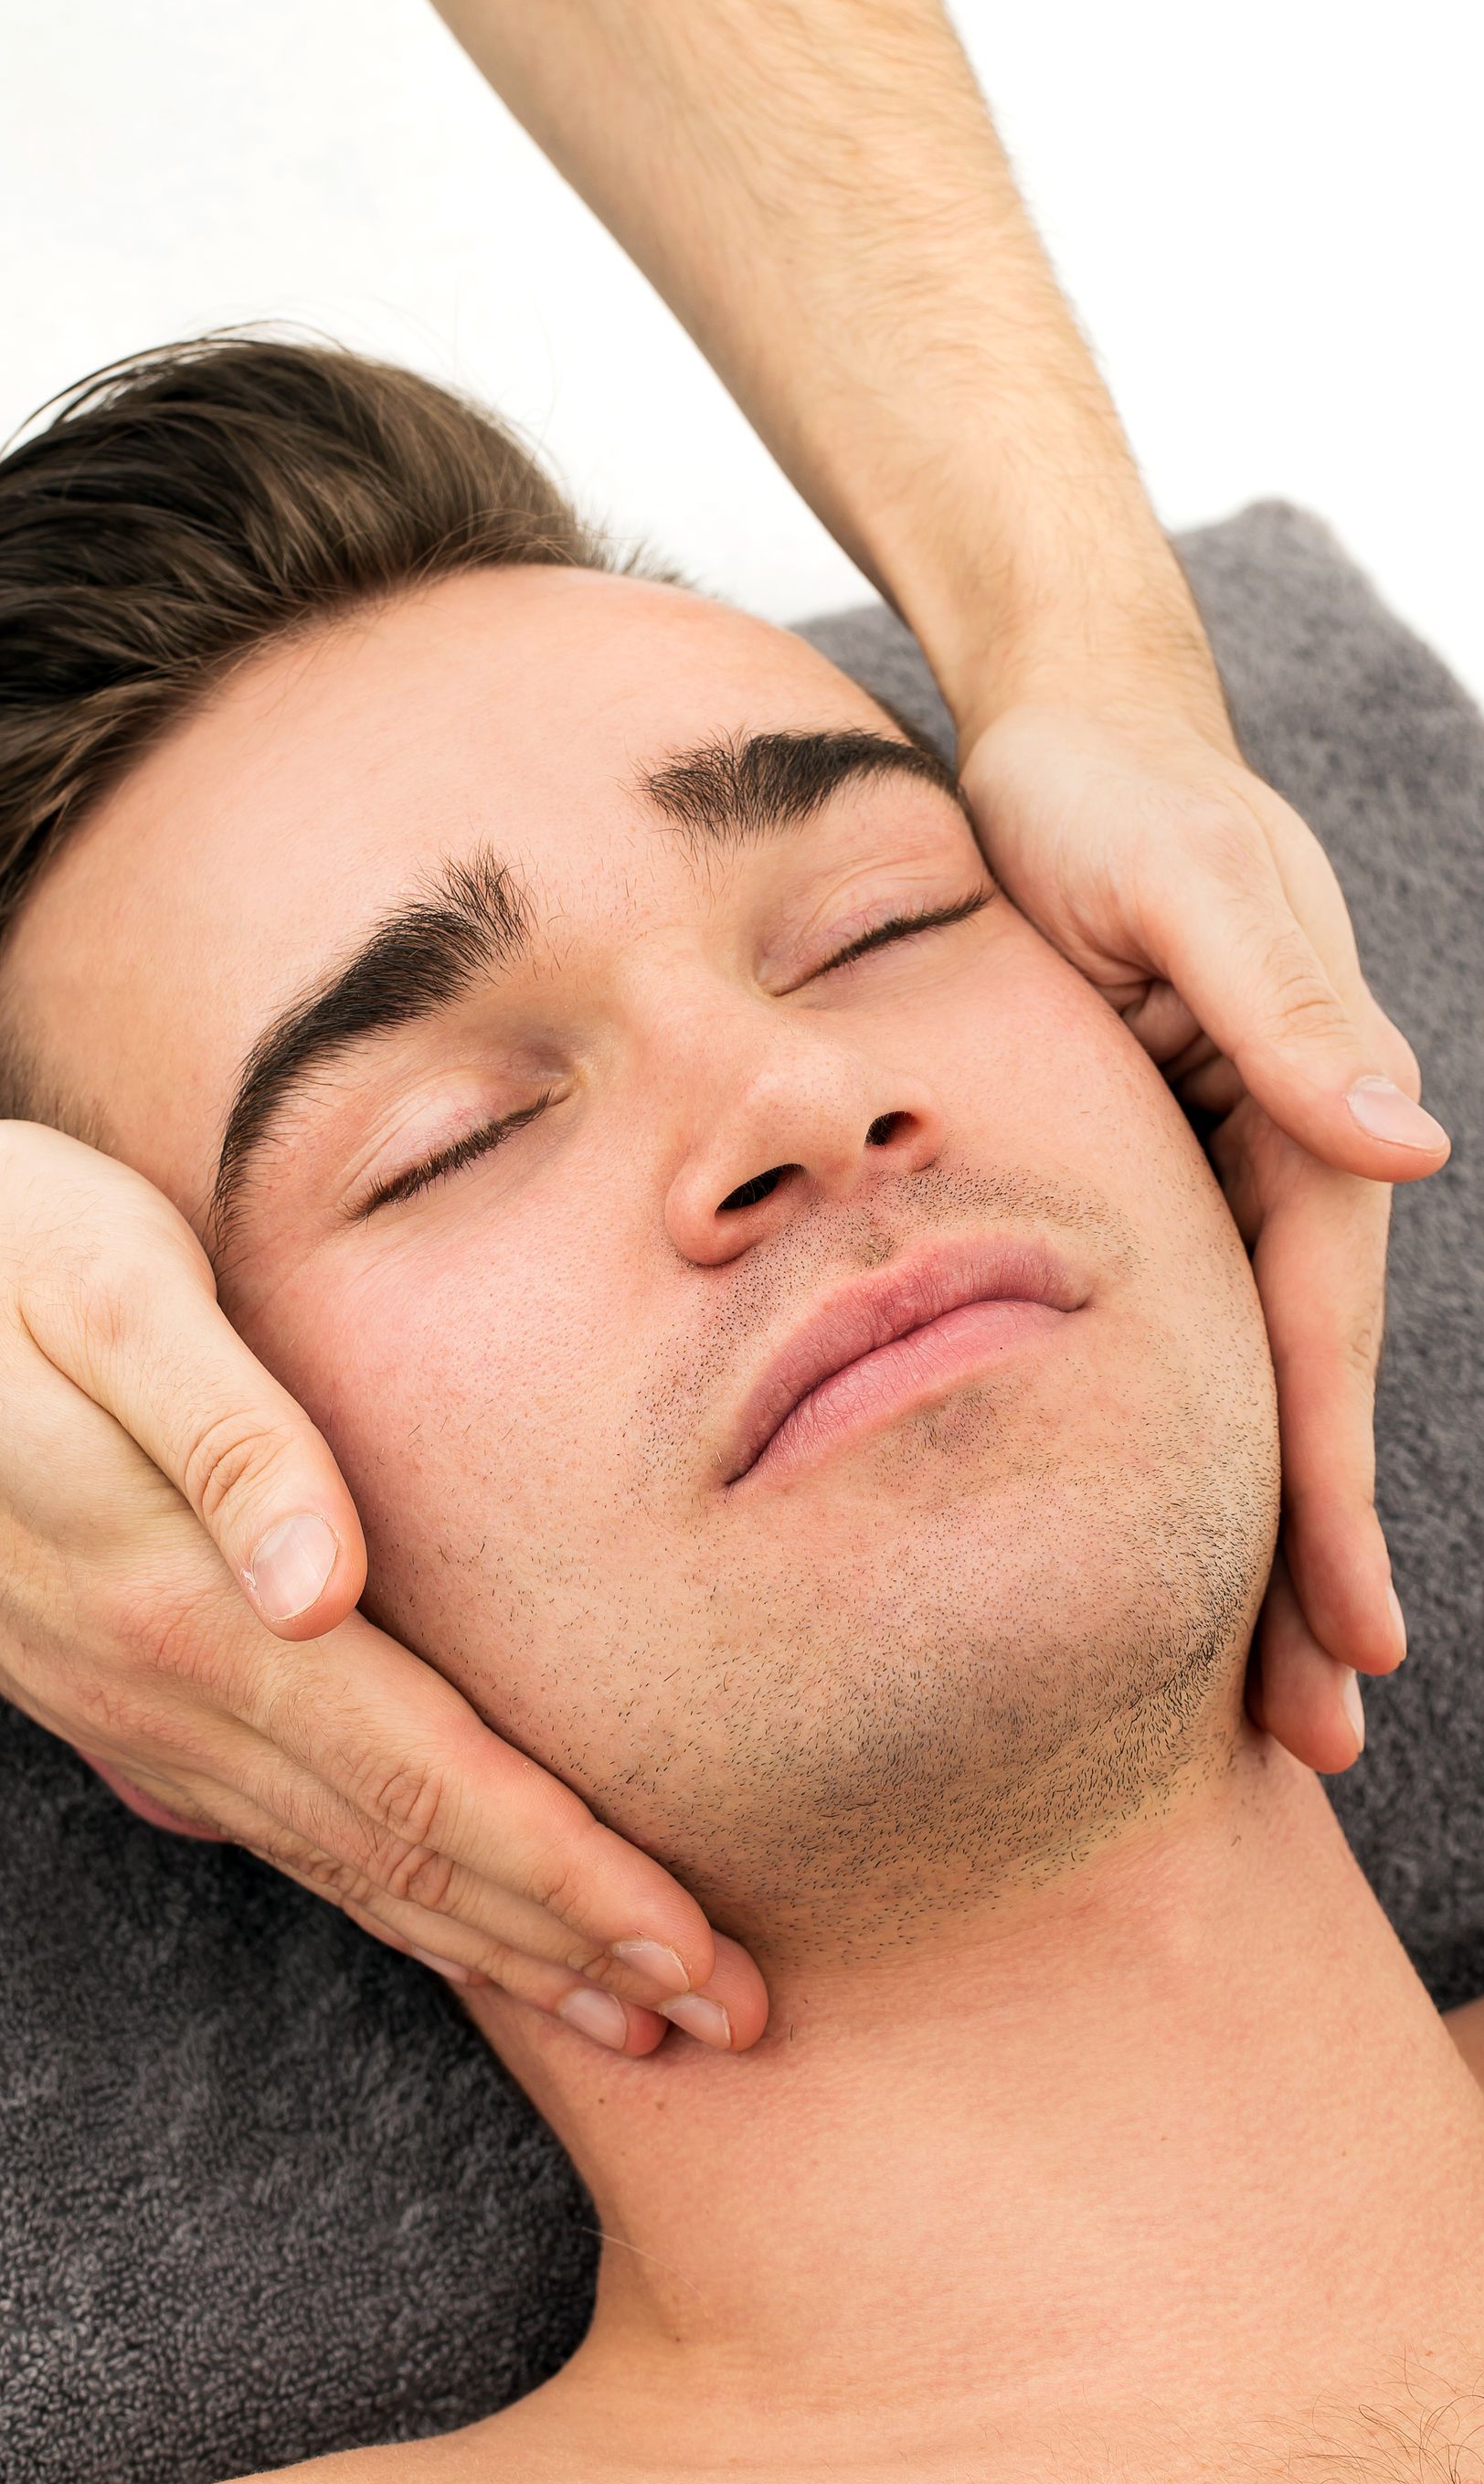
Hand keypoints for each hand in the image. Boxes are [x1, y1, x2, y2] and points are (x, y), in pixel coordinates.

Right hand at [0, 1094, 765, 2054]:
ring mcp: (131, 1710)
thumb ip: (230, 1435)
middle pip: (408, 1858)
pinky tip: (442, 1923)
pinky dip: (389, 1900)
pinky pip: (281, 1834)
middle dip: (574, 1945)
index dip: (568, 1875)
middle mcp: (166, 1693)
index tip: (692, 1953)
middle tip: (725, 2019)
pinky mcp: (109, 1693)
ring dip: (495, 1947)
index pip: (426, 1782)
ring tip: (624, 2011)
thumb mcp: (112, 1292)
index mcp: (192, 1605)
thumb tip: (324, 1586)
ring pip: (347, 1869)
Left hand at [958, 694, 1447, 1774]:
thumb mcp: (1188, 887)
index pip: (1316, 1351)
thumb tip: (1413, 1151)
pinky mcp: (1150, 1177)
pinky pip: (1174, 1341)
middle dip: (1307, 1575)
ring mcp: (1219, 1181)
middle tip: (1311, 1748)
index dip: (1326, 1505)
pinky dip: (1186, 1449)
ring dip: (1254, 1544)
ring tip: (1263, 1700)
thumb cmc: (1112, 799)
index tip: (1353, 1649)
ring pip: (1237, 1395)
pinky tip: (1170, 1544)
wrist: (1069, 734)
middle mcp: (1279, 1169)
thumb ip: (1289, 1010)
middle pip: (1292, 1407)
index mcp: (1302, 1127)